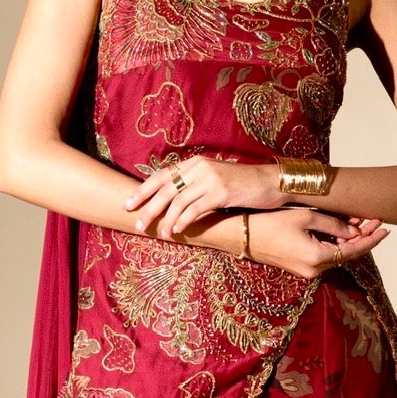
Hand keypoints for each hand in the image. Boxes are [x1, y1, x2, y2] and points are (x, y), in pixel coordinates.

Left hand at [124, 154, 279, 237]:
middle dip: (148, 209)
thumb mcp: (213, 179)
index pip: (161, 176)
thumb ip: (193, 185)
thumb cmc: (241, 184)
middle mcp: (199, 168)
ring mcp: (210, 179)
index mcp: (194, 163)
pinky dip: (183, 221)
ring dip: (166, 220)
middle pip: (165, 190)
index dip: (142, 190)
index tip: (127, 204)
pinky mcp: (221, 192)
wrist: (269, 182)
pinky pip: (195, 209)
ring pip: (178, 201)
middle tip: (137, 225)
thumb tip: (169, 204)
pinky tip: (177, 230)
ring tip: (160, 234)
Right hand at [243, 206, 388, 280]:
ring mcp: (307, 271)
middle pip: (347, 254)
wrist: (242, 236)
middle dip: (362, 237)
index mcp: (318, 258)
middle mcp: (314, 270)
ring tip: (361, 221)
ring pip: (337, 255)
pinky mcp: (300, 268)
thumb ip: (333, 225)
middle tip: (375, 220)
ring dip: (349, 240)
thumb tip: (354, 231)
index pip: (353, 251)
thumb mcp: (306, 217)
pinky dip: (335, 244)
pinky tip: (342, 231)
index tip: (385, 228)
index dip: (371, 240)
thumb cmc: (270, 223)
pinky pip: (325, 256)